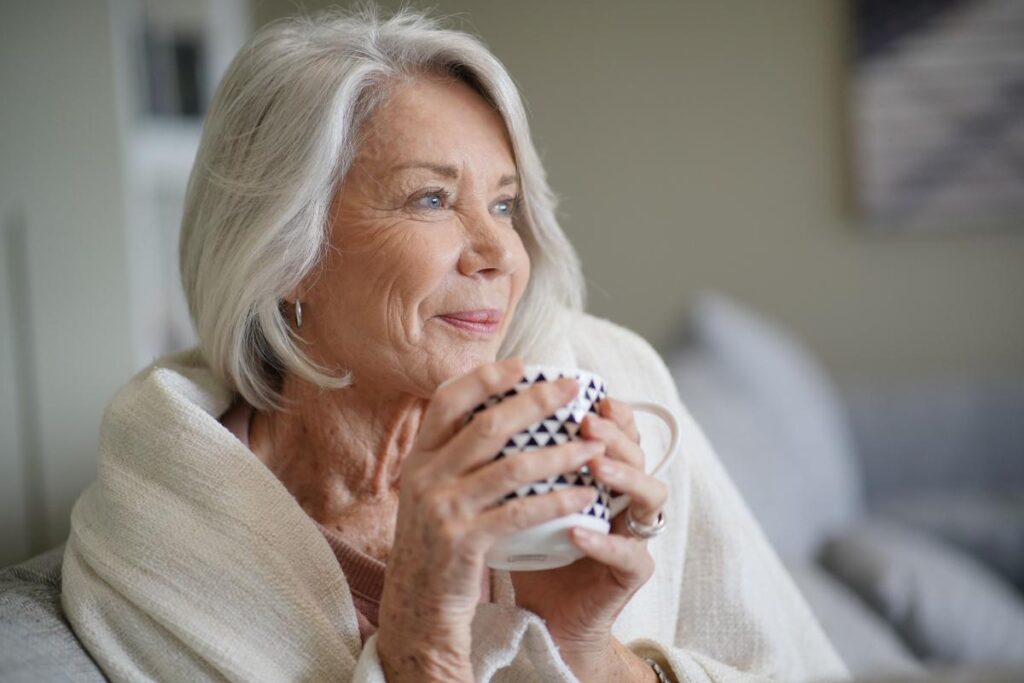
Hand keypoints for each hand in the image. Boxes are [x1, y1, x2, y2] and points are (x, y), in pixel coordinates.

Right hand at [376, 358, 605, 681]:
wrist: (416, 610)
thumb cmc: (435, 546)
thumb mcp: (430, 494)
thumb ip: (452, 457)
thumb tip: (497, 414)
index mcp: (418, 459)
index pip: (447, 401)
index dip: (484, 378)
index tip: (521, 365)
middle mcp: (425, 477)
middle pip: (487, 426)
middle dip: (535, 402)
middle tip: (572, 389)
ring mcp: (444, 510)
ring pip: (512, 468)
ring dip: (560, 453)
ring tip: (595, 446)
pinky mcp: (465, 542)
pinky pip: (522, 513)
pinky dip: (558, 500)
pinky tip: (586, 495)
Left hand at [509, 397, 667, 682]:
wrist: (543, 617)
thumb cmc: (530, 550)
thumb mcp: (520, 498)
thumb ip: (515, 461)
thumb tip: (481, 410)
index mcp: (605, 475)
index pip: (620, 433)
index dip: (612, 412)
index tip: (585, 395)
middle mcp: (627, 498)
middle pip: (639, 453)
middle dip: (615, 434)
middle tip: (586, 422)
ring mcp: (636, 535)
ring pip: (651, 495)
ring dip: (624, 475)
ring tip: (593, 465)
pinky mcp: (633, 573)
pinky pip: (631, 554)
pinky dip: (605, 541)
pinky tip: (578, 532)